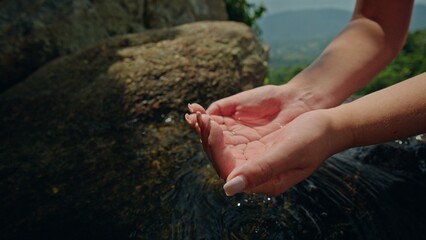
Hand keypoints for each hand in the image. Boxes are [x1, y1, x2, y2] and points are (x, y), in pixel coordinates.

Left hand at [186, 85, 346, 194]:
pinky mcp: (255, 147)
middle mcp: (257, 174)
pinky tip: (208, 115)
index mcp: (265, 182)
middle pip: (222, 160)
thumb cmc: (314, 139)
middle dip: (208, 139)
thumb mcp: (288, 152)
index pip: (229, 170)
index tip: (210, 126)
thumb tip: (228, 188)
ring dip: (209, 132)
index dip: (215, 149)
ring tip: (198, 114)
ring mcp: (254, 160)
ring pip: (223, 149)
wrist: (329, 126)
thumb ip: (261, 170)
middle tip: (199, 117)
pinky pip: (230, 139)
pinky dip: (218, 127)